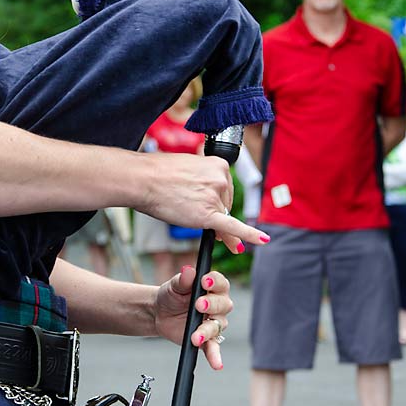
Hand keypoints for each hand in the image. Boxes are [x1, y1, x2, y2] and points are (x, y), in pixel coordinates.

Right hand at [139, 152, 269, 252]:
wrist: (142, 179)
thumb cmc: (158, 173)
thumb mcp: (188, 168)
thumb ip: (204, 182)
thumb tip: (214, 202)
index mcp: (218, 164)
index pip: (225, 188)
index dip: (215, 198)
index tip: (205, 201)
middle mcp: (221, 180)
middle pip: (225, 203)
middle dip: (212, 209)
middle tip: (187, 204)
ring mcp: (216, 197)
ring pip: (221, 216)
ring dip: (210, 221)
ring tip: (184, 209)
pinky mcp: (208, 215)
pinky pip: (233, 227)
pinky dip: (249, 235)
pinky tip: (262, 240)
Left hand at [152, 266, 231, 369]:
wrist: (160, 313)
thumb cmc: (171, 296)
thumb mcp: (174, 286)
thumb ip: (182, 280)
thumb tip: (188, 271)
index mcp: (212, 288)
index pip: (221, 283)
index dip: (215, 281)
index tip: (205, 281)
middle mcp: (218, 305)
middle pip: (223, 304)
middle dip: (212, 305)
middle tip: (198, 305)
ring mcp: (213, 323)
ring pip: (217, 326)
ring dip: (207, 331)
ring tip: (196, 336)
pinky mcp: (207, 340)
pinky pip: (213, 348)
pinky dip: (215, 356)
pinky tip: (217, 364)